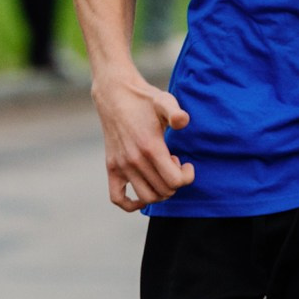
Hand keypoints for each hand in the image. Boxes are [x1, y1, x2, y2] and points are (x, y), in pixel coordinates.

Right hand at [93, 70, 193, 211]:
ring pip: (146, 198)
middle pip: (163, 192)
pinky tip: (142, 195)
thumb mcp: (164, 100)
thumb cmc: (144, 99)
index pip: (175, 182)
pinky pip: (117, 198)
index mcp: (150, 147)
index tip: (186, 164)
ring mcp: (121, 166)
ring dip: (159, 192)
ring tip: (160, 173)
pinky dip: (131, 204)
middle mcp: (134, 160)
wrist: (115, 94)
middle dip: (175, 183)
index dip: (187, 177)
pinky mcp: (111, 167)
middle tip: (173, 165)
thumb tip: (182, 121)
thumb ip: (176, 112)